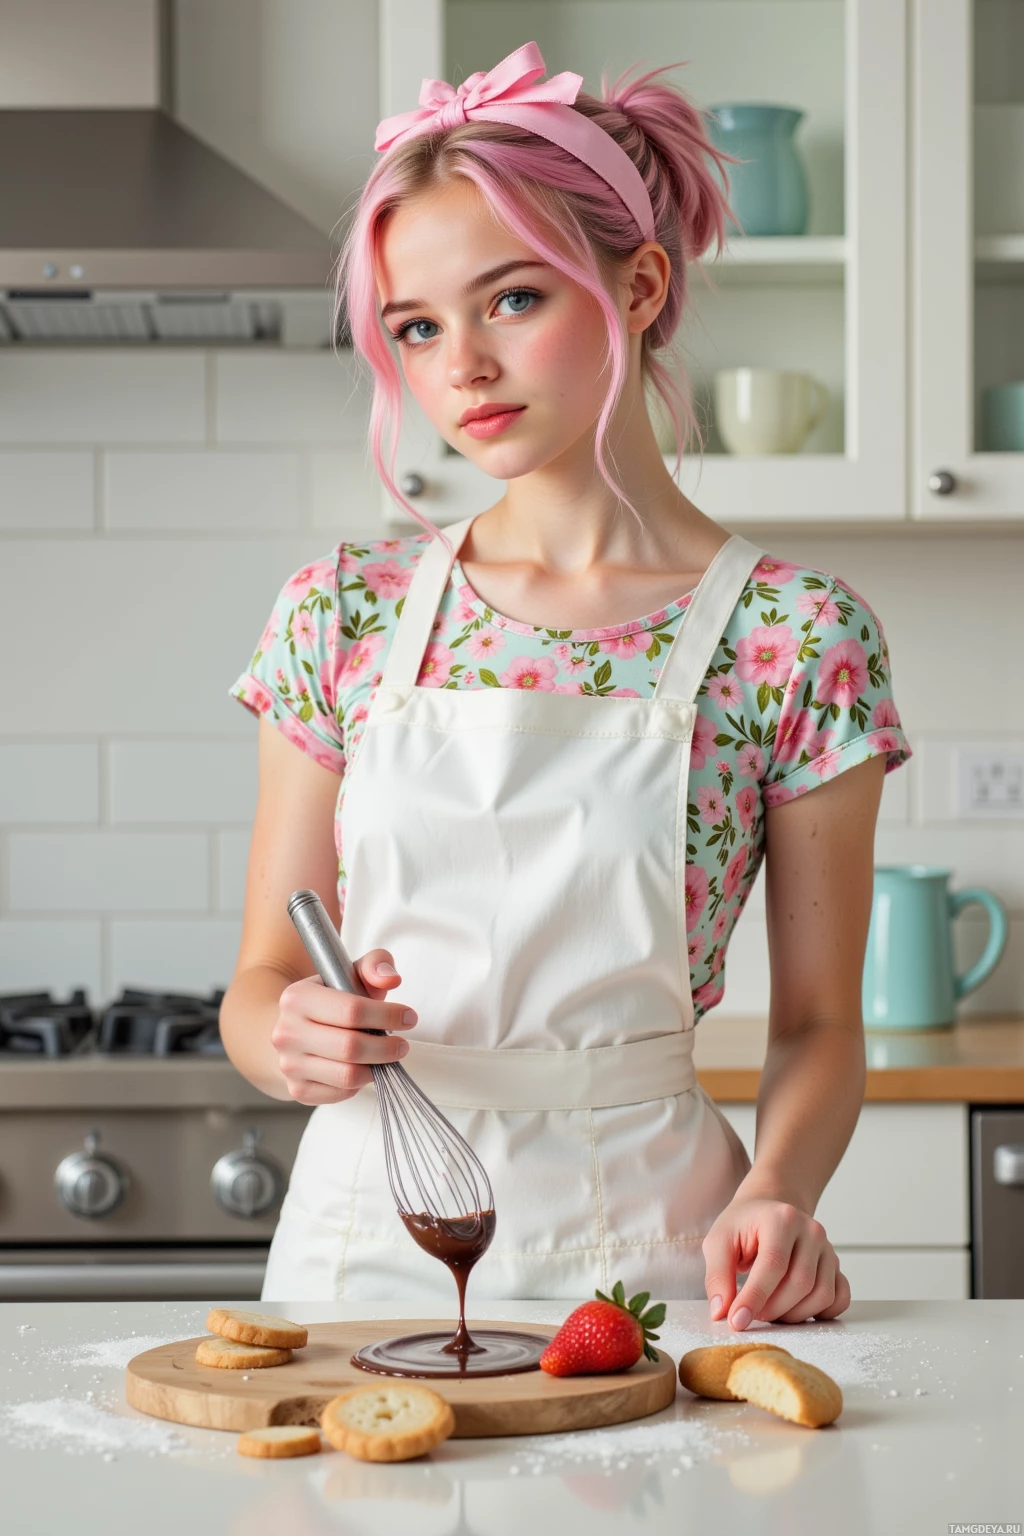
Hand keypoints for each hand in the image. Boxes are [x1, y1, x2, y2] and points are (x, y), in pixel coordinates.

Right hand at [270, 951, 415, 1105]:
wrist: (293, 1031)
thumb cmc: (330, 1002)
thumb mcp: (350, 974)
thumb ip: (375, 965)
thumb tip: (391, 979)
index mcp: (297, 998)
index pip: (352, 1010)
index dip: (388, 1016)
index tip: (408, 1017)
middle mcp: (287, 1033)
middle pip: (351, 1047)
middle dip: (386, 1047)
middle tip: (402, 1045)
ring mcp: (289, 1064)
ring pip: (348, 1075)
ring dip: (376, 1067)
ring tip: (386, 1055)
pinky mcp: (298, 1089)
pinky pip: (342, 1093)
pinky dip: (360, 1083)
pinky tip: (363, 1067)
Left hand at [702, 1196, 850, 1328]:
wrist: (769, 1209)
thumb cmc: (744, 1226)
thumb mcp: (719, 1241)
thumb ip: (717, 1275)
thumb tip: (721, 1312)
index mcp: (781, 1219)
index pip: (773, 1265)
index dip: (755, 1297)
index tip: (737, 1320)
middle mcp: (811, 1231)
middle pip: (800, 1283)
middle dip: (773, 1308)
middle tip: (751, 1314)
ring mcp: (828, 1249)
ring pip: (822, 1295)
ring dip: (793, 1314)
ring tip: (770, 1310)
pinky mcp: (836, 1266)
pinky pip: (840, 1299)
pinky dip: (820, 1313)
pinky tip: (795, 1309)